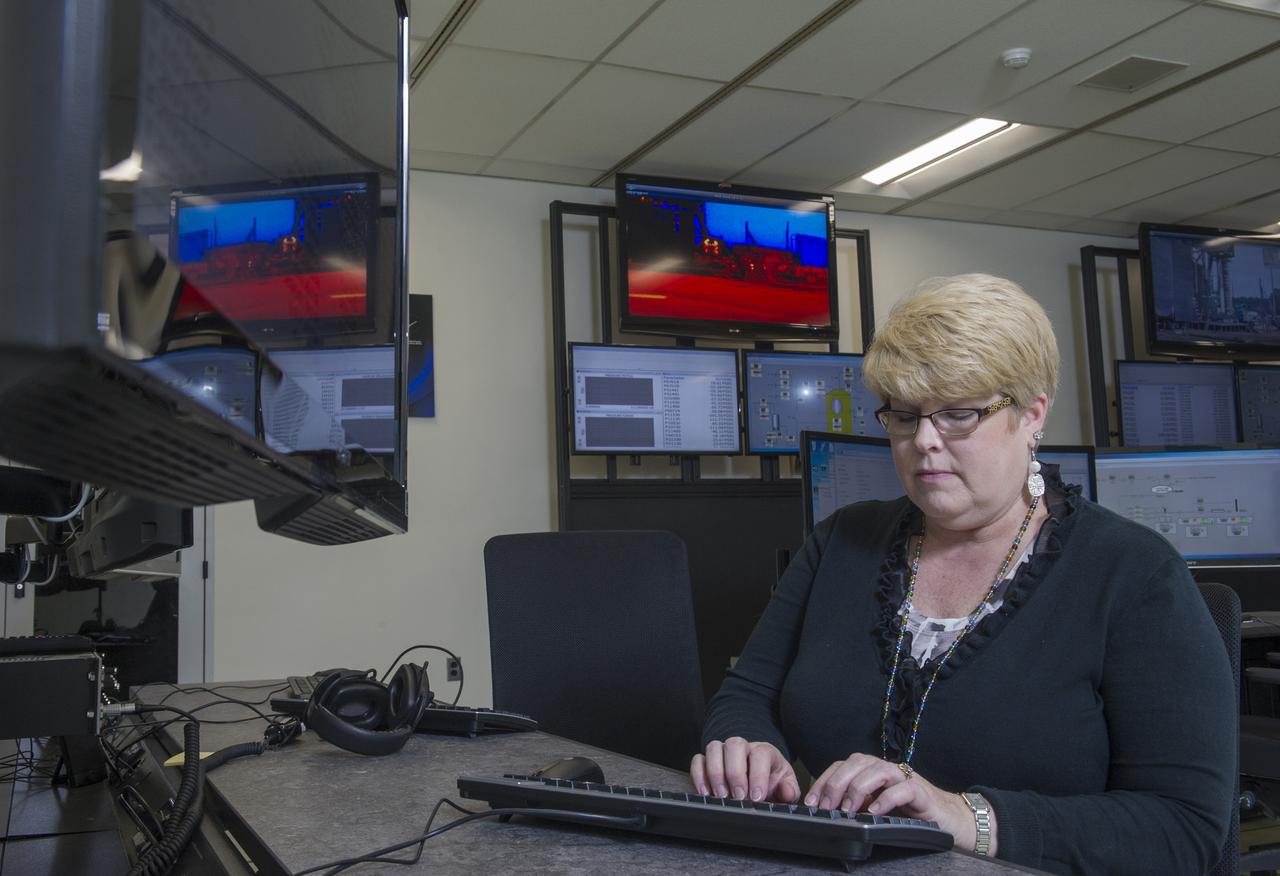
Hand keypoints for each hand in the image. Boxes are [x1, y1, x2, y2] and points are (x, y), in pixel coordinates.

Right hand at [690, 738, 799, 803]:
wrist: (759, 783)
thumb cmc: (772, 783)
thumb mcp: (785, 788)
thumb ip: (789, 790)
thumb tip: (787, 791)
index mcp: (765, 751)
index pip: (760, 754)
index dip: (758, 775)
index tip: (757, 797)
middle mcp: (743, 747)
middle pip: (735, 744)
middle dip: (735, 773)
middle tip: (739, 797)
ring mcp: (723, 752)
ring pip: (714, 748)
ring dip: (715, 773)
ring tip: (721, 796)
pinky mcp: (708, 761)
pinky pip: (698, 759)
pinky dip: (699, 775)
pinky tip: (705, 792)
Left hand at [805, 754, 994, 854]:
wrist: (947, 819)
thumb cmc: (908, 813)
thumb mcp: (874, 808)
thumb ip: (854, 804)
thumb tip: (825, 811)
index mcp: (871, 771)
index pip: (841, 766)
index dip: (824, 781)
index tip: (811, 802)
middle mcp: (885, 769)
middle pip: (856, 763)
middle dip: (836, 784)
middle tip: (826, 807)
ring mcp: (903, 778)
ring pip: (877, 770)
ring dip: (858, 788)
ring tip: (848, 809)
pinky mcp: (921, 792)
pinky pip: (902, 789)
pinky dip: (886, 798)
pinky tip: (875, 811)